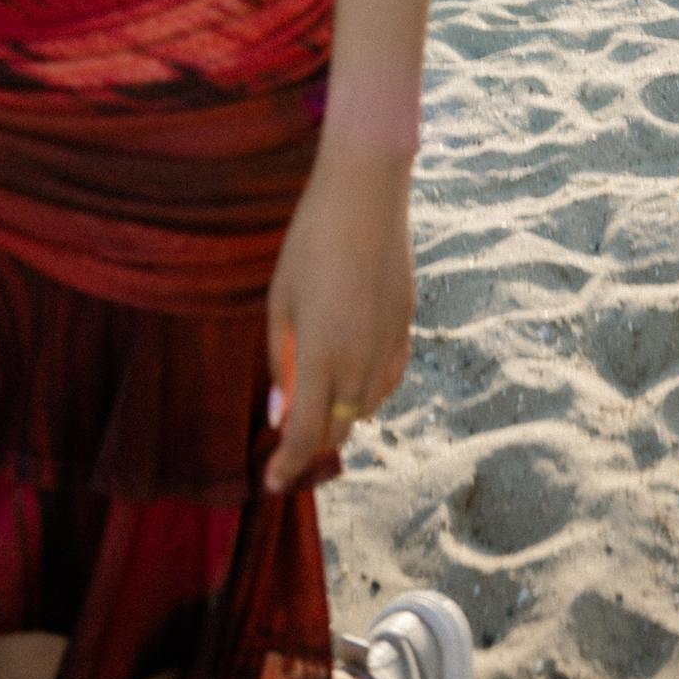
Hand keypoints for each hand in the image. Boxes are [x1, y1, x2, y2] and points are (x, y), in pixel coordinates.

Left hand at [264, 144, 414, 490]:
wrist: (365, 196)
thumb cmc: (310, 244)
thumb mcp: (280, 302)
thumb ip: (281, 361)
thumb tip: (280, 411)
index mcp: (322, 358)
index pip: (306, 434)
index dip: (288, 464)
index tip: (272, 482)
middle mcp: (360, 361)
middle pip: (339, 428)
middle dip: (312, 443)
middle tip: (288, 440)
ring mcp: (389, 344)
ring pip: (368, 407)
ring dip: (342, 416)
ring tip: (319, 404)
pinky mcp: (407, 325)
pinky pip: (390, 379)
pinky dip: (370, 392)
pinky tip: (354, 381)